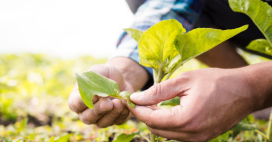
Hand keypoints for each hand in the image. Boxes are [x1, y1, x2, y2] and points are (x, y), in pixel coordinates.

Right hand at [68, 64, 133, 127]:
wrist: (121, 79)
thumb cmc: (105, 74)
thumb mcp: (98, 70)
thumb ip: (93, 79)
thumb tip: (93, 92)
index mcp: (78, 99)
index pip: (75, 105)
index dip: (83, 102)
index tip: (93, 96)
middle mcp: (86, 112)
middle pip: (88, 118)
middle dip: (98, 110)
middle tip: (108, 103)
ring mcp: (100, 118)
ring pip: (102, 123)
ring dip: (111, 114)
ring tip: (119, 102)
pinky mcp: (114, 120)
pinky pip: (117, 121)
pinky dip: (122, 114)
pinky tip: (125, 104)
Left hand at [129, 68, 256, 140]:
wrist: (245, 91)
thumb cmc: (216, 81)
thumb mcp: (184, 81)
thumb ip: (158, 91)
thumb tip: (136, 97)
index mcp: (186, 119)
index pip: (152, 119)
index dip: (137, 109)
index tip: (129, 99)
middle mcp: (191, 135)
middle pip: (156, 129)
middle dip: (144, 115)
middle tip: (138, 100)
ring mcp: (198, 139)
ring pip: (166, 134)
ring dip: (155, 120)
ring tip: (151, 103)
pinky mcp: (202, 138)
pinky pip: (177, 134)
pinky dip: (167, 123)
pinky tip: (166, 110)